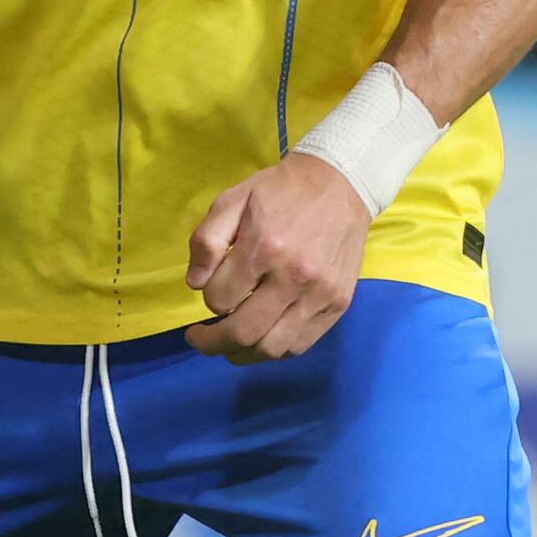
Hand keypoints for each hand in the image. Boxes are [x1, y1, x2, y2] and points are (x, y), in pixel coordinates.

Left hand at [186, 153, 367, 362]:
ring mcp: (320, 295)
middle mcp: (294, 277)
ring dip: (242, 353)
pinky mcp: (338, 304)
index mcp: (263, 248)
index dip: (207, 300)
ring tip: (230, 345)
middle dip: (213, 343)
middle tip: (201, 339)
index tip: (211, 291)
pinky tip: (262, 338)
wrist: (341, 183)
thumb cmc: (281, 191)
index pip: (219, 299)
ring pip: (271, 348)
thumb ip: (206, 240)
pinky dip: (275, 350)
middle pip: (243, 333)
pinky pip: (300, 345)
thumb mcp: (233, 199)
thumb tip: (195, 284)